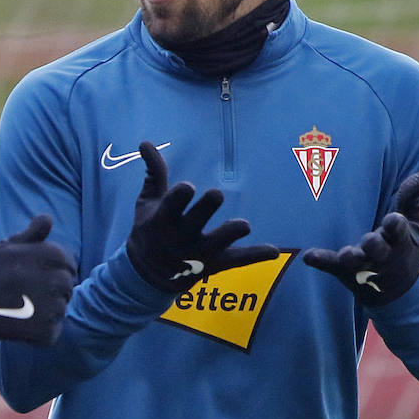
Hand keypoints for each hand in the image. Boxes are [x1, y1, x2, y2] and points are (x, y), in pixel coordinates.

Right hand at [0, 215, 74, 344]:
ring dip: (50, 313)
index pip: (65, 258)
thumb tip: (47, 218)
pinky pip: (52, 332)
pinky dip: (43, 334)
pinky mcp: (31, 329)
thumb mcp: (2, 249)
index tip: (49, 275)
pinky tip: (28, 329)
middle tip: (37, 296)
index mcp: (27, 255)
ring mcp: (33, 304)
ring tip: (28, 312)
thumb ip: (29, 236)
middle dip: (58, 290)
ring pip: (61, 308)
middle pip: (67, 283)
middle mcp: (32, 276)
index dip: (61, 267)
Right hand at [124, 141, 278, 292]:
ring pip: (218, 243)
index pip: (171, 207)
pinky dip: (255, 255)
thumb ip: (153, 173)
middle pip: (195, 222)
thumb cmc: (149, 230)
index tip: (188, 187)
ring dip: (230, 233)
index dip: (180, 197)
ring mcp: (197, 254)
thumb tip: (145, 142)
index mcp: (161, 220)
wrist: (147, 275)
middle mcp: (179, 238)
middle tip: (216, 195)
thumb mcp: (146, 203)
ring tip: (243, 225)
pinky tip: (273, 251)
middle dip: (206, 208)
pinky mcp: (213, 265)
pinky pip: (236, 260)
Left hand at [302, 170, 418, 306]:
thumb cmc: (404, 245)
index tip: (393, 220)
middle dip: (375, 245)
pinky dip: (322, 261)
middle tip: (370, 240)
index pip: (398, 230)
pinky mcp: (344, 272)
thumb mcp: (414, 223)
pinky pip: (331, 267)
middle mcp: (382, 254)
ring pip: (356, 262)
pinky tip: (309, 256)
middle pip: (378, 249)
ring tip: (345, 255)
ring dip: (351, 257)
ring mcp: (363, 265)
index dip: (395, 225)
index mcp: (399, 240)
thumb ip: (413, 196)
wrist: (398, 291)